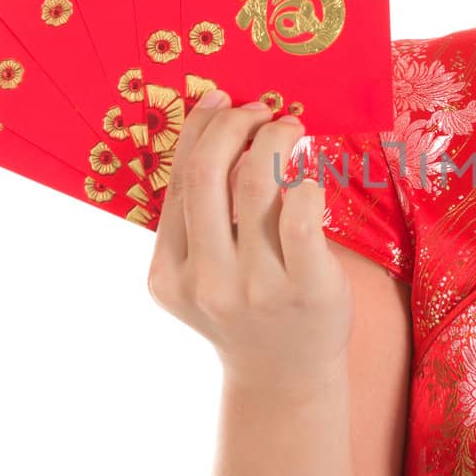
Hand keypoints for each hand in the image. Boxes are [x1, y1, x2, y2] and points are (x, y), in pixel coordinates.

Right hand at [146, 91, 352, 378]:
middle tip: (261, 109)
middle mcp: (205, 281)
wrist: (286, 377)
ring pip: (257, 183)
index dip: (200, 128)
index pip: (179, 181)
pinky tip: (308, 180)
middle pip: (209, 172)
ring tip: (290, 130)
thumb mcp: (203, 273)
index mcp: (167, 274)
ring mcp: (256, 288)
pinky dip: (305, 183)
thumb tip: (211, 122)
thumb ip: (198, 218)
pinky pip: (302, 213)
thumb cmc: (248, 309)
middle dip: (236, 123)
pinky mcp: (306, 289)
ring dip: (275, 140)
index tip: (221, 98)